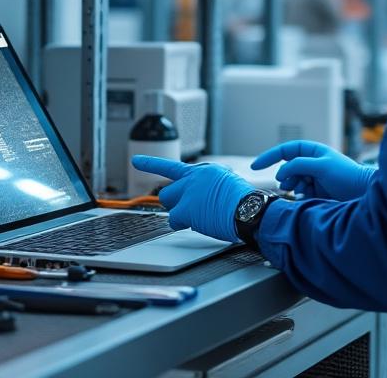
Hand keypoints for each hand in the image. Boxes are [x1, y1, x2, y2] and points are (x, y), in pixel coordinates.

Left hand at [131, 157, 251, 242]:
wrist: (250, 210)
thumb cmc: (244, 202)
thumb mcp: (228, 183)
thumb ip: (209, 184)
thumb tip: (201, 195)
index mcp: (205, 171)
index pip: (172, 166)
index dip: (151, 164)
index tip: (136, 160)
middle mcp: (194, 177)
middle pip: (168, 191)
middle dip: (175, 203)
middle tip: (189, 211)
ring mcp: (189, 191)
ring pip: (168, 204)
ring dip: (179, 213)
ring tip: (198, 216)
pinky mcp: (187, 208)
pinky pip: (174, 220)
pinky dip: (183, 225)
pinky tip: (199, 223)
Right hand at [251, 140, 375, 200]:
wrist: (364, 194)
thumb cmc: (347, 175)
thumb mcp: (321, 166)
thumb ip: (298, 166)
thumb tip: (281, 172)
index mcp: (312, 151)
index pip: (285, 151)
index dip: (269, 157)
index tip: (254, 167)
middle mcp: (311, 163)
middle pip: (286, 169)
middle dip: (286, 177)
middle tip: (291, 185)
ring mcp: (313, 178)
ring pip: (292, 183)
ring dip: (294, 187)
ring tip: (304, 191)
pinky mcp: (316, 193)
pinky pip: (300, 194)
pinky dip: (301, 197)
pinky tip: (310, 198)